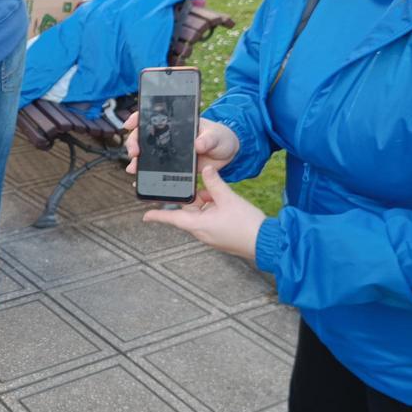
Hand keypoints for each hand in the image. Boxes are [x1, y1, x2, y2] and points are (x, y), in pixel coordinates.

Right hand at [124, 115, 240, 174]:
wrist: (226, 154)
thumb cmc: (220, 137)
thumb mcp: (216, 135)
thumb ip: (208, 139)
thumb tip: (198, 145)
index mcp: (176, 123)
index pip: (151, 116)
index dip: (138, 118)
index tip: (129, 124)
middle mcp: (168, 137)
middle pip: (144, 137)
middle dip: (134, 143)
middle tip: (134, 152)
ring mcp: (168, 152)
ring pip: (146, 154)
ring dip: (136, 161)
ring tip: (133, 168)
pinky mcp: (172, 167)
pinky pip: (156, 170)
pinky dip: (147, 174)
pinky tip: (140, 180)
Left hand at [142, 165, 265, 260]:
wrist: (267, 242)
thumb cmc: (246, 224)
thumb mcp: (228, 198)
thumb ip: (214, 183)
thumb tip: (206, 169)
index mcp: (198, 225)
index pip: (172, 218)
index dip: (158, 215)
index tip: (145, 216)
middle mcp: (201, 232)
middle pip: (190, 212)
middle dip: (195, 199)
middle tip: (203, 189)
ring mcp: (211, 235)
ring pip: (202, 214)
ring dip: (208, 203)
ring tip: (220, 195)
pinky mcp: (220, 236)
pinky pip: (211, 219)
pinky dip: (215, 209)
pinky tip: (226, 203)